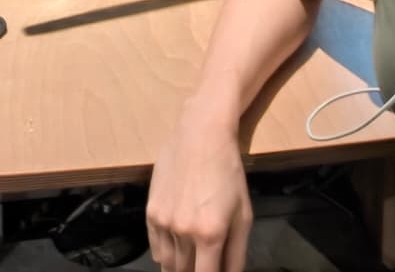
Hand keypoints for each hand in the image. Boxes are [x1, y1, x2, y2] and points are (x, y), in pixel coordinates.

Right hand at [145, 108, 251, 271]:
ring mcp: (164, 222)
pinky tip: (175, 250)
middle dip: (195, 271)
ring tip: (191, 260)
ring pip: (168, 264)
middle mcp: (183, 232)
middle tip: (204, 263)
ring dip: (180, 267)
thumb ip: (236, 255)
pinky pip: (155, 248)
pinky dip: (165, 255)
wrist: (201, 136)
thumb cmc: (229, 174)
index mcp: (210, 235)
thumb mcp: (243, 215)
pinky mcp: (151, 212)